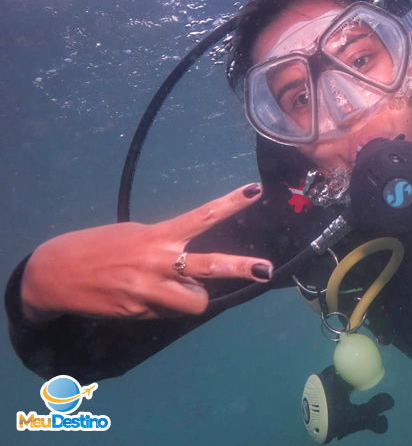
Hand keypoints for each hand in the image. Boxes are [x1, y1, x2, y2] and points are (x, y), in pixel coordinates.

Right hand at [21, 183, 270, 322]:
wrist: (55, 274)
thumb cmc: (101, 248)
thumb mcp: (136, 235)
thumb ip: (166, 245)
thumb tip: (191, 268)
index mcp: (159, 235)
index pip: (202, 216)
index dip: (230, 203)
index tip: (255, 190)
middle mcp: (159, 261)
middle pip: (210, 266)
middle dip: (240, 267)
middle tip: (265, 270)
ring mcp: (150, 289)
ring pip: (195, 302)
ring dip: (192, 297)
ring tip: (173, 289)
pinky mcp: (140, 312)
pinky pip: (167, 313)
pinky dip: (163, 307)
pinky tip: (140, 298)